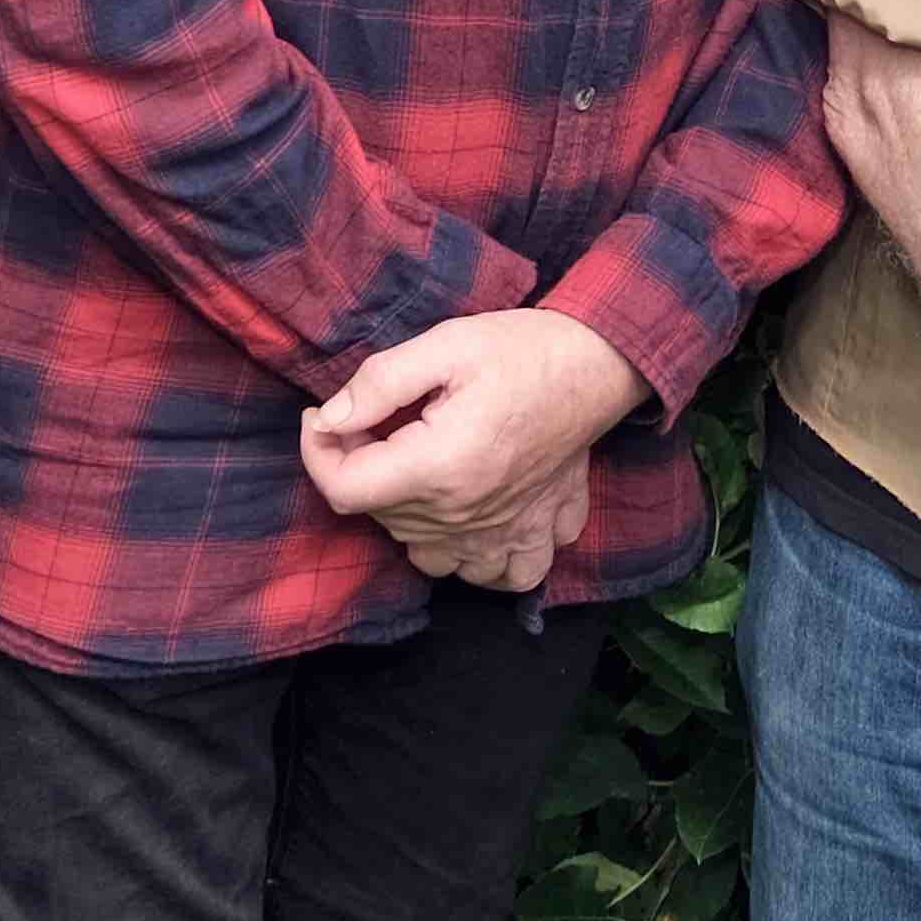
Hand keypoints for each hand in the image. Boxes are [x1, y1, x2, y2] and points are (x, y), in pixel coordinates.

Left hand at [301, 311, 644, 592]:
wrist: (601, 360)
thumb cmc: (523, 349)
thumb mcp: (444, 344)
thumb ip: (378, 383)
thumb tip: (329, 419)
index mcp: (440, 465)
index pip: (345, 489)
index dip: (318, 452)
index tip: (324, 417)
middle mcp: (468, 514)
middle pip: (382, 518)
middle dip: (364, 469)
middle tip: (380, 420)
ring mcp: (507, 531)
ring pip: (429, 558)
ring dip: (411, 521)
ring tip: (419, 471)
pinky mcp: (538, 531)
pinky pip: (500, 576)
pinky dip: (478, 562)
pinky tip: (469, 522)